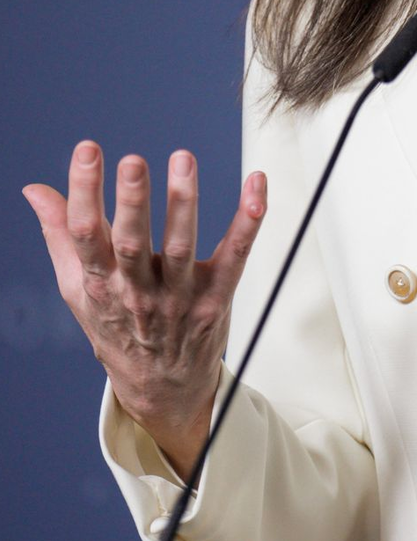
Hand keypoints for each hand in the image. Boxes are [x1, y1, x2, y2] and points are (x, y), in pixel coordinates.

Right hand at [22, 142, 266, 474]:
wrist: (161, 389)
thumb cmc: (118, 327)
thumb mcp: (80, 289)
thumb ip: (61, 235)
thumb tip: (35, 189)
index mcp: (100, 285)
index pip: (86, 236)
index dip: (84, 192)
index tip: (87, 150)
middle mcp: (138, 291)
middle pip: (133, 244)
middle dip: (132, 202)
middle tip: (132, 161)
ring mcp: (180, 297)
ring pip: (182, 246)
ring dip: (183, 202)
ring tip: (183, 160)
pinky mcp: (218, 297)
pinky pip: (237, 254)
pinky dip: (249, 219)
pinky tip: (256, 184)